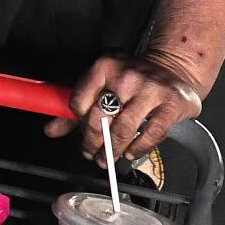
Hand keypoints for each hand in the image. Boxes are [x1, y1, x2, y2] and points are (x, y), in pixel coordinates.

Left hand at [43, 54, 204, 163]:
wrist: (173, 67)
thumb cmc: (132, 78)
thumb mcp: (102, 83)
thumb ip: (78, 106)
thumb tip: (51, 130)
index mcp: (104, 67)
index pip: (79, 102)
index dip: (79, 125)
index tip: (83, 136)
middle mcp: (126, 76)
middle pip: (100, 118)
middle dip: (93, 143)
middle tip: (93, 154)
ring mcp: (150, 89)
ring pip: (124, 129)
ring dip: (113, 150)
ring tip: (109, 158)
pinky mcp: (171, 104)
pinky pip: (151, 134)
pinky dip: (138, 148)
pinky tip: (131, 152)